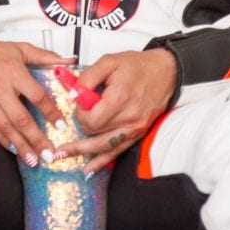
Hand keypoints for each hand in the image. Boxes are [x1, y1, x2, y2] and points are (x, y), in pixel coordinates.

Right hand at [0, 31, 71, 166]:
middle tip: (48, 154)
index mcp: (13, 71)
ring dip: (20, 145)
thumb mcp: (20, 48)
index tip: (60, 126)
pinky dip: (2, 139)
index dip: (50, 112)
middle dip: (36, 139)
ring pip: (4, 126)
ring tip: (32, 159)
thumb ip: (46, 56)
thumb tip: (69, 61)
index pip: (37, 95)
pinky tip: (13, 148)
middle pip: (20, 117)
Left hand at [52, 50, 180, 173]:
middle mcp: (129, 117)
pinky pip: (118, 151)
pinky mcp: (138, 133)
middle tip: (70, 125)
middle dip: (80, 128)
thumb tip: (72, 93)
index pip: (90, 118)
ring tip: (63, 154)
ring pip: (104, 147)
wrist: (165, 72)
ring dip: (83, 151)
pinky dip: (102, 161)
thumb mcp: (109, 62)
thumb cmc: (138, 66)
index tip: (79, 103)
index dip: (79, 113)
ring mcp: (134, 128)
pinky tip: (89, 168)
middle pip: (95, 134)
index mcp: (120, 98)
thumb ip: (87, 77)